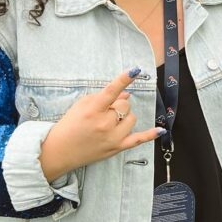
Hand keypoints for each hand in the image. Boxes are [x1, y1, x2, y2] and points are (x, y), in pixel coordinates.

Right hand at [39, 69, 157, 181]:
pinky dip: (150, 135)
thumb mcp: (81, 105)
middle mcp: (104, 124)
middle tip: (105, 111)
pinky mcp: (117, 148)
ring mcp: (112, 137)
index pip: (111, 91)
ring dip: (125, 117)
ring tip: (110, 122)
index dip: (123, 80)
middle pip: (125, 104)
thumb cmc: (70, 125)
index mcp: (92, 110)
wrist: (60, 151)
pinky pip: (138, 140)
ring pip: (132, 118)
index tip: (135, 70)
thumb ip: (104, 97)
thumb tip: (127, 94)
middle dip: (118, 104)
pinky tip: (161, 130)